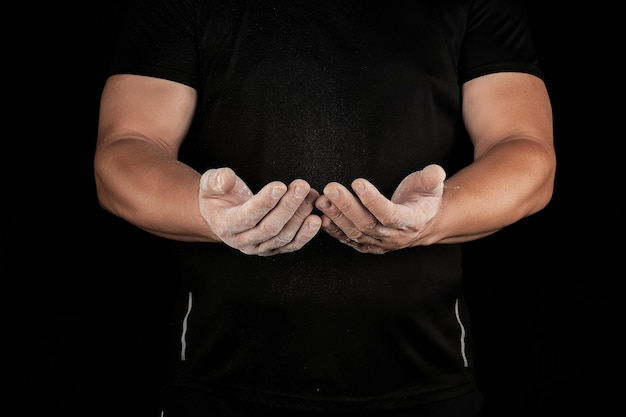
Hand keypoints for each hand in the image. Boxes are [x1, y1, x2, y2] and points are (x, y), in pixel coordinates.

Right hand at [199, 168, 321, 255]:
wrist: (222, 214)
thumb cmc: (218, 196)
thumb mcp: (210, 183)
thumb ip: (217, 180)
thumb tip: (226, 178)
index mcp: (225, 225)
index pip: (247, 216)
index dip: (265, 202)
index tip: (280, 186)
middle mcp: (242, 241)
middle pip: (269, 227)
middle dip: (288, 206)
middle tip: (302, 186)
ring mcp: (259, 248)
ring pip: (283, 236)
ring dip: (300, 216)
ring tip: (311, 196)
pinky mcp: (273, 249)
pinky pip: (291, 245)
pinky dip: (306, 234)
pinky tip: (317, 219)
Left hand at [315, 164, 445, 253]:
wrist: (421, 222)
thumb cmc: (424, 200)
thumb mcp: (432, 186)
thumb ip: (432, 178)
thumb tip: (435, 172)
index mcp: (411, 222)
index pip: (389, 214)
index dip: (373, 200)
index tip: (358, 182)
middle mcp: (393, 237)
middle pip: (367, 224)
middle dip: (347, 206)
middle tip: (331, 188)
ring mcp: (379, 243)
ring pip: (354, 232)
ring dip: (336, 216)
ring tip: (322, 200)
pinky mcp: (366, 244)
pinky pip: (348, 239)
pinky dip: (333, 230)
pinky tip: (321, 217)